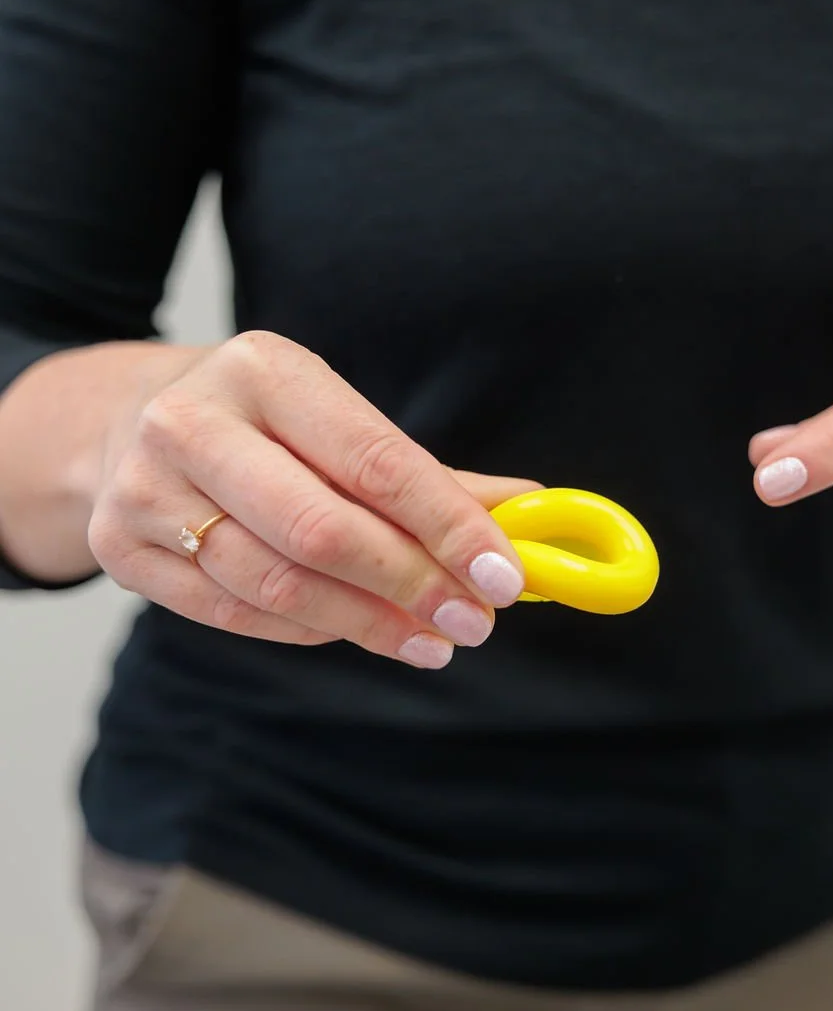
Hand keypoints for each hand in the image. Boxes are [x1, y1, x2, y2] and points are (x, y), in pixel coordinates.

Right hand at [89, 331, 537, 664]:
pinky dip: (310, 629)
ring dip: (369, 623)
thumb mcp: (337, 421)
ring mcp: (145, 488)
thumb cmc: (259, 424)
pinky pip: (234, 613)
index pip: (376, 461)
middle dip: (412, 584)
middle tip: (473, 623)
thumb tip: (533, 513)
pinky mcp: (121, 551)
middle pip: (321, 530)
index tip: (504, 576)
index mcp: (264, 370)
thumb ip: (431, 475)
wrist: (125, 421)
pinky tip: (358, 630)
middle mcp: (193, 421)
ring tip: (430, 640)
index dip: (449, 527)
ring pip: (277, 583)